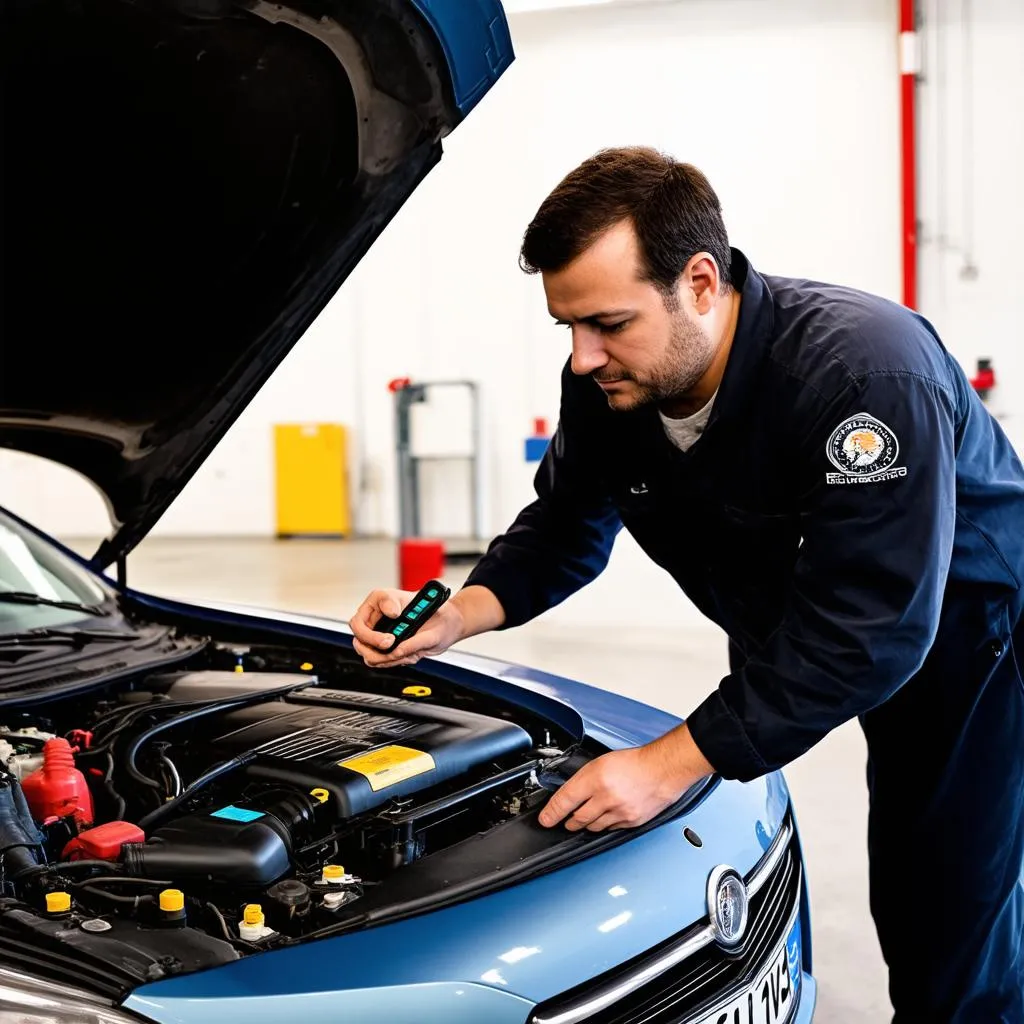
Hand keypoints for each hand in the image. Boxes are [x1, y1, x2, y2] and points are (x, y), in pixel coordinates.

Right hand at [350, 588, 465, 668]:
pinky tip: (409, 654)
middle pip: (359, 642)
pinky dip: (395, 662)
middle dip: (377, 651)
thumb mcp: (426, 614)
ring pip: (369, 655)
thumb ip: (413, 633)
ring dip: (388, 659)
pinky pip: (382, 661)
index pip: (358, 623)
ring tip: (407, 653)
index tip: (390, 638)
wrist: (445, 621)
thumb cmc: (434, 608)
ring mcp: (379, 633)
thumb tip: (398, 648)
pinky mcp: (386, 646)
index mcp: (379, 601)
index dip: (370, 635)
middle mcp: (376, 617)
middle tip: (395, 648)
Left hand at [538, 725, 714, 831]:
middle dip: (568, 820)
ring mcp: (619, 812)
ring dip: (586, 823)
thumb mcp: (602, 761)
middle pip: (577, 819)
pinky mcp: (631, 822)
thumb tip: (570, 791)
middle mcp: (606, 797)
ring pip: (592, 827)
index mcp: (596, 778)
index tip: (545, 819)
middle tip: (564, 819)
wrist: (663, 769)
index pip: (565, 800)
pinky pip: (610, 829)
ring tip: (584, 817)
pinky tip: (606, 816)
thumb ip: (585, 777)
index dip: (551, 813)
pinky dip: (605, 824)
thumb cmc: (635, 761)